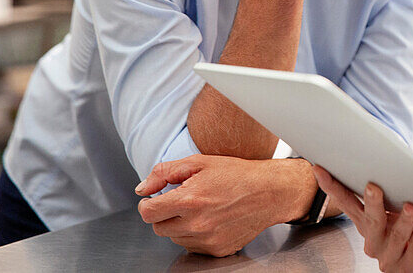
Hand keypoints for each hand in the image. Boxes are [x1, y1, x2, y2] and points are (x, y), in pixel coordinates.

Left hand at [136, 155, 316, 256]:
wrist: (269, 192)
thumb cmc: (236, 174)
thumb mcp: (199, 162)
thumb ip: (165, 172)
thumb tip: (142, 189)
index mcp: (189, 200)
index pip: (148, 213)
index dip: (148, 204)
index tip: (155, 199)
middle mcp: (197, 224)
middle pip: (159, 228)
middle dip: (165, 214)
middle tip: (183, 201)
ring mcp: (208, 240)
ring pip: (175, 238)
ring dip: (180, 226)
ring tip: (200, 209)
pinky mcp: (217, 250)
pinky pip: (193, 247)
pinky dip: (196, 236)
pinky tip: (210, 220)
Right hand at [313, 166, 412, 272]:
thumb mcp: (402, 204)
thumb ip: (393, 190)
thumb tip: (387, 161)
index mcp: (367, 224)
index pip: (347, 204)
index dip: (332, 187)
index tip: (319, 168)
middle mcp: (374, 242)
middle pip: (370, 221)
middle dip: (372, 203)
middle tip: (374, 186)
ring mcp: (390, 257)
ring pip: (395, 236)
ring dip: (403, 220)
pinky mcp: (410, 266)